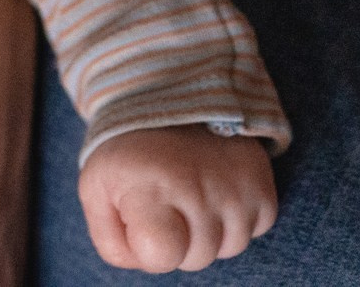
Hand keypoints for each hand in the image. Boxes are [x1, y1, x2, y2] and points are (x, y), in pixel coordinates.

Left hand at [78, 125, 276, 272]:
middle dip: (180, 241)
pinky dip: (239, 217)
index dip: (149, 248)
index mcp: (149, 187)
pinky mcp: (262, 182)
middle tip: (167, 200)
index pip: (161, 255)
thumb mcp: (97, 190)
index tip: (142, 218)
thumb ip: (111, 241)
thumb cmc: (129, 155)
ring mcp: (235, 186)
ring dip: (210, 231)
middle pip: (197, 258)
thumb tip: (149, 263)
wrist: (169, 96)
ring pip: (230, 247)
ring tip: (191, 193)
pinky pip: (257, 227)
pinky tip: (217, 188)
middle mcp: (197, 187)